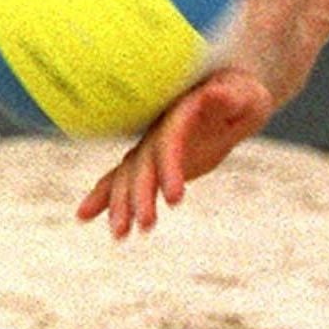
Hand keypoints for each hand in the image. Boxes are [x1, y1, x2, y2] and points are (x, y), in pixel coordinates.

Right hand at [76, 67, 274, 239]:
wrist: (230, 94)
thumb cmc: (243, 95)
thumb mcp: (245, 96)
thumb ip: (229, 98)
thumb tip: (215, 92)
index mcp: (181, 115)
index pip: (170, 144)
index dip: (169, 170)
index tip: (176, 199)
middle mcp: (159, 131)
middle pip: (143, 165)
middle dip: (141, 196)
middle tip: (146, 225)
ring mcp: (152, 146)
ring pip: (129, 176)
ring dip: (121, 205)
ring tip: (120, 235)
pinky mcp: (151, 160)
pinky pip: (123, 178)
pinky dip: (104, 196)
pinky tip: (83, 217)